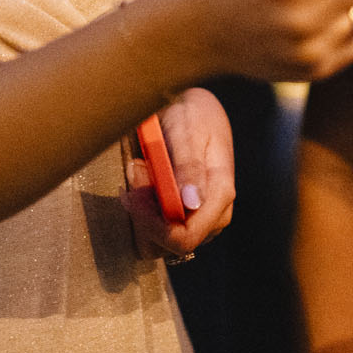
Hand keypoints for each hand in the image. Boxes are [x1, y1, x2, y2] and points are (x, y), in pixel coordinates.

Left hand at [124, 88, 235, 259]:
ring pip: (161, 240)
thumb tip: (192, 203)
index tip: (131, 195)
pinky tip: (144, 180)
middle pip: (170, 243)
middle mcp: (214, 214)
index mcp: (220, 194)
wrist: (197, 110)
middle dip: (144, 213)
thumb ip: (189, 166)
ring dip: (142, 211)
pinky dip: (144, 209)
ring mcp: (201, 218)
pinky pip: (158, 230)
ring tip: (140, 170)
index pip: (185, 237)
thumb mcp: (189, 132)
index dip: (152, 225)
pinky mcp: (186, 216)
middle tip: (135, 170)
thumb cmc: (194, 116)